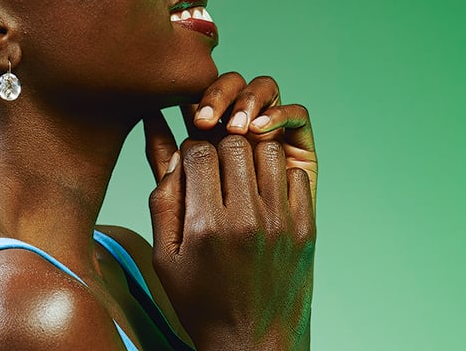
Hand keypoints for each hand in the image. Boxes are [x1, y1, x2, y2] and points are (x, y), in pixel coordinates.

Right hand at [145, 73, 317, 349]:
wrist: (253, 345)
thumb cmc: (200, 300)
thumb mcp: (165, 254)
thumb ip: (162, 194)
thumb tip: (158, 135)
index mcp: (206, 226)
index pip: (197, 150)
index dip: (189, 150)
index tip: (190, 167)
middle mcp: (246, 220)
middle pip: (233, 143)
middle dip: (219, 146)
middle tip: (214, 167)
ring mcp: (282, 223)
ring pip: (267, 150)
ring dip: (250, 154)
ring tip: (239, 177)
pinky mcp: (306, 229)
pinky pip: (294, 174)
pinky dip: (277, 175)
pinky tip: (262, 195)